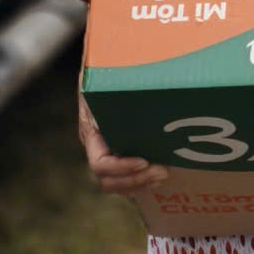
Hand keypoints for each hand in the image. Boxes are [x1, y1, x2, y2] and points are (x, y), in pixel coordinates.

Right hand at [78, 79, 165, 194]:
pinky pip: (126, 178)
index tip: (145, 161)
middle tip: (162, 171)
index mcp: (90, 131)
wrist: (105, 69)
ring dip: (140, 184)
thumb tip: (120, 70)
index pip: (100, 163)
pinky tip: (159, 178)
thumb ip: (112, 81)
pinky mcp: (120, 152)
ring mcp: (107, 152)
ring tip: (163, 175)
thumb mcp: (106, 77)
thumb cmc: (107, 72)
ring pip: (117, 183)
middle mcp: (96, 146)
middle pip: (108, 180)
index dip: (121, 168)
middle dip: (135, 180)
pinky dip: (141, 182)